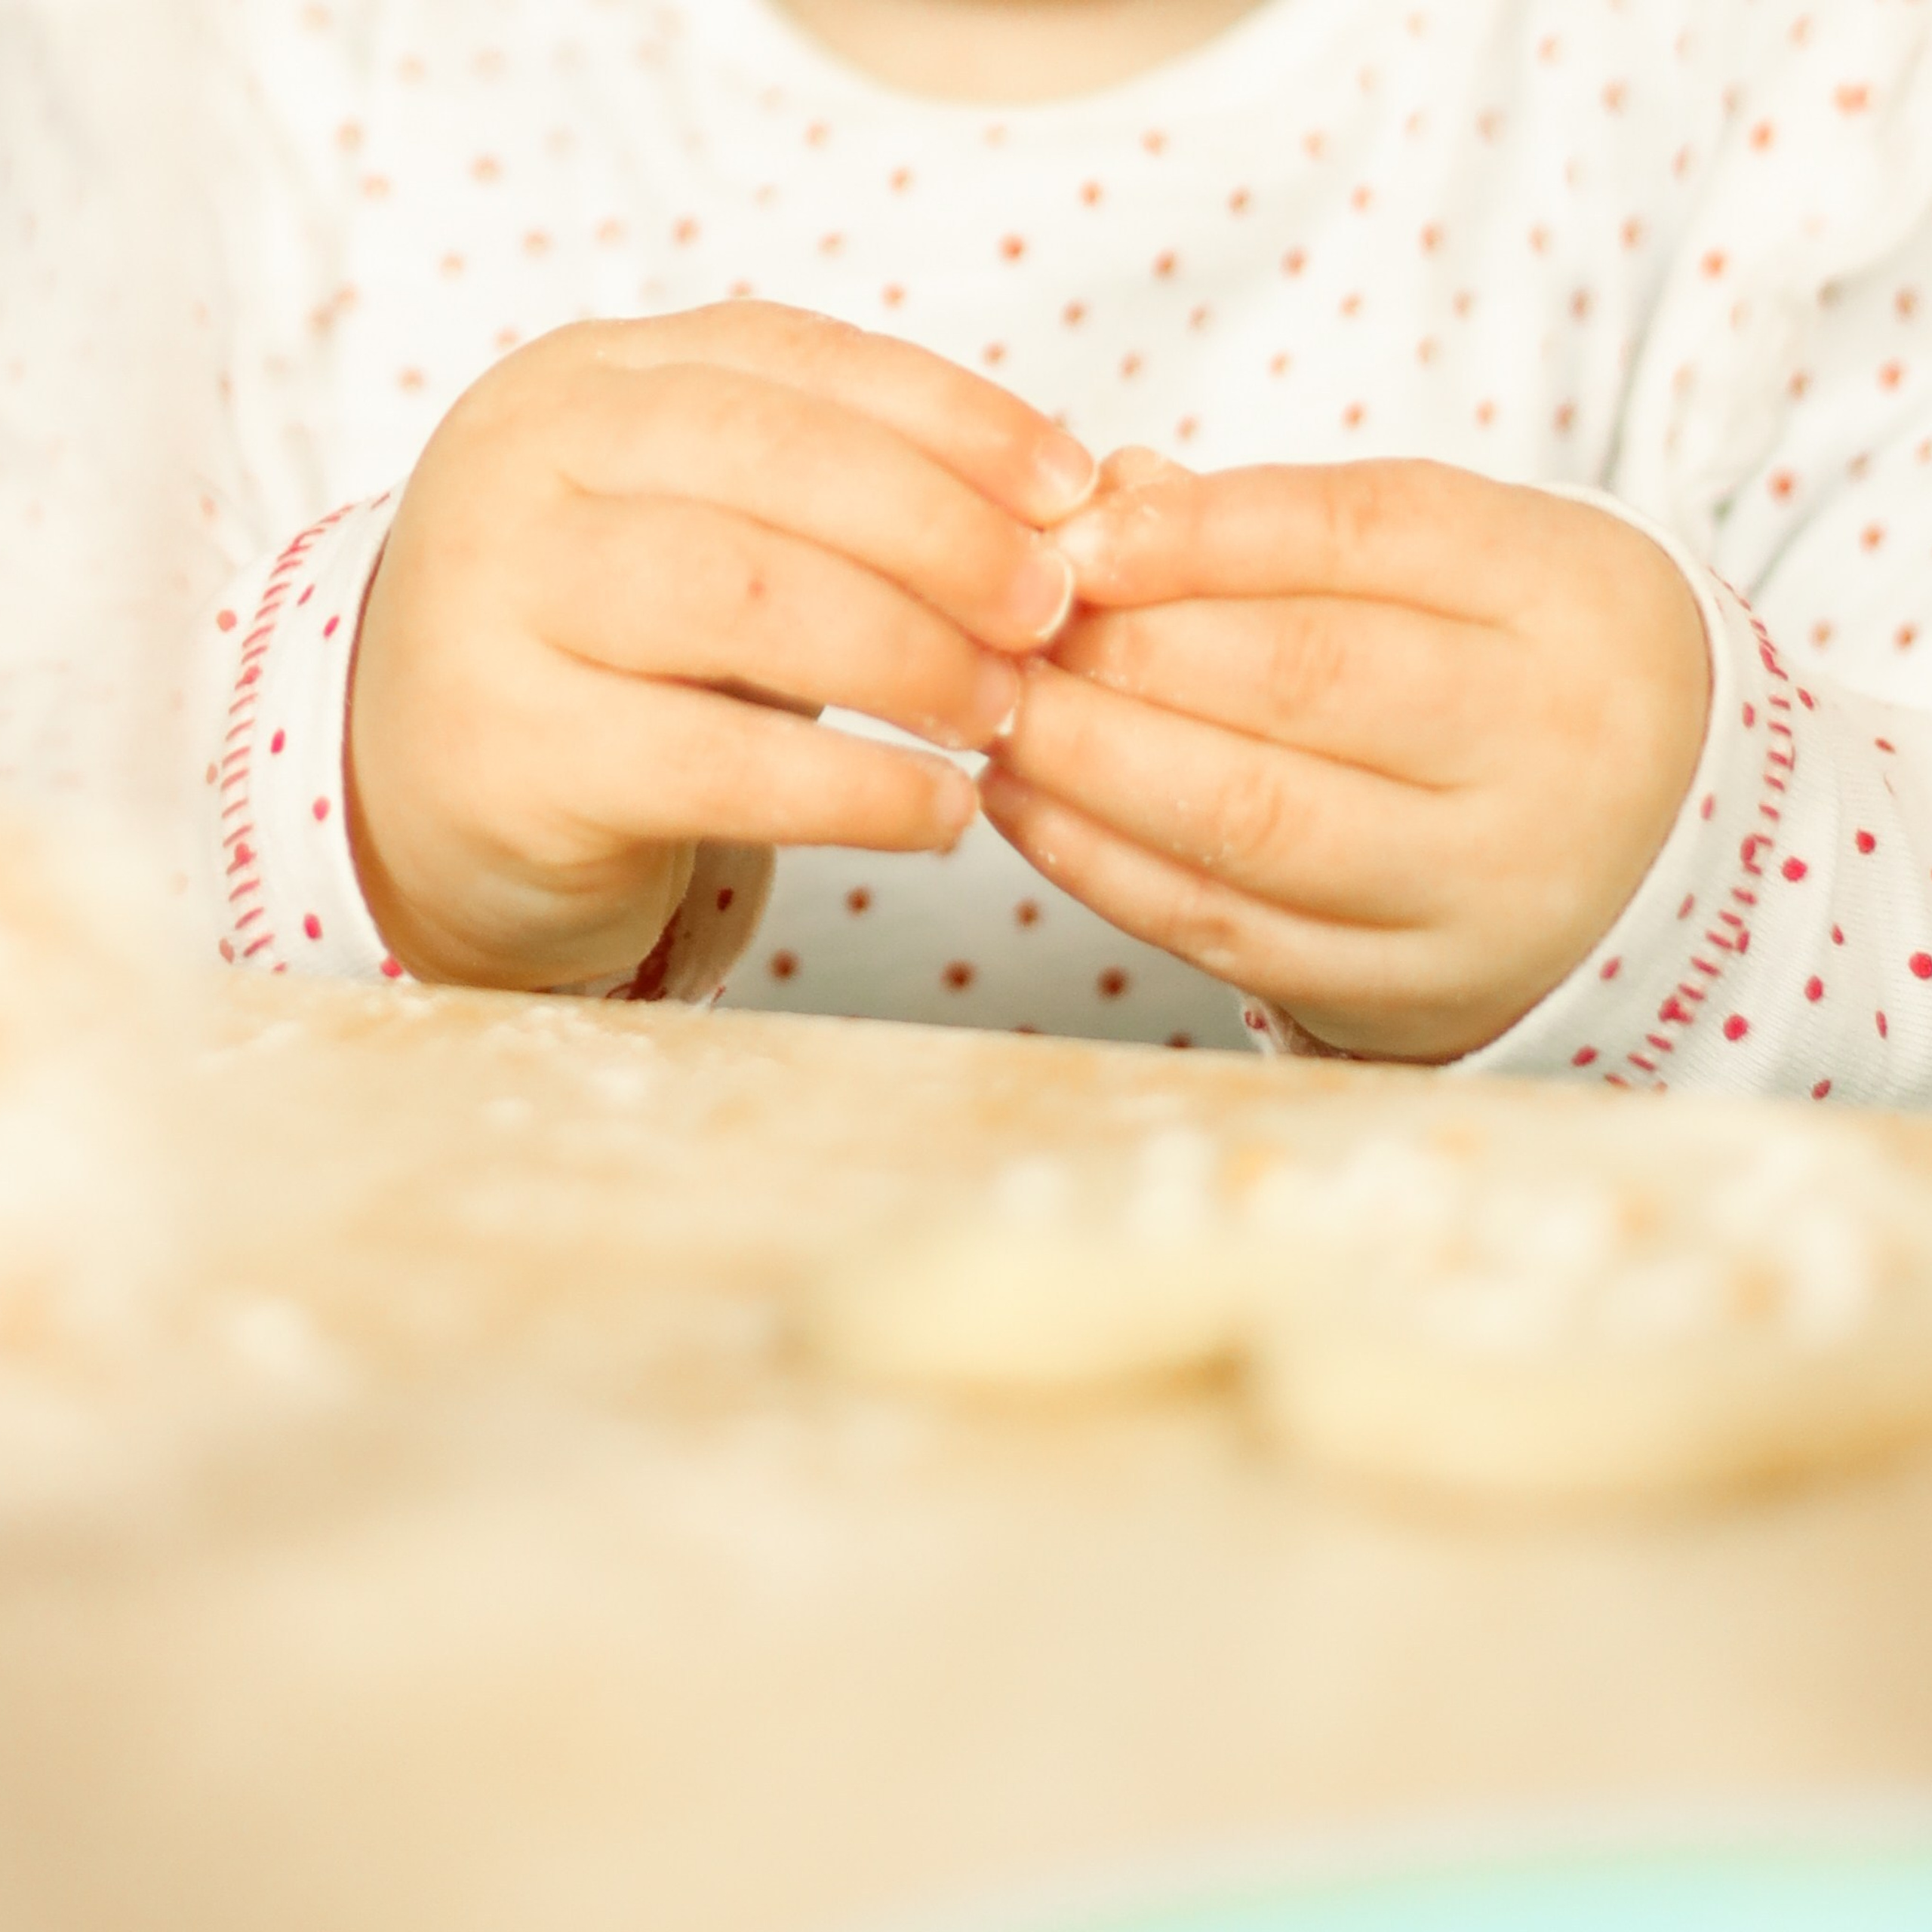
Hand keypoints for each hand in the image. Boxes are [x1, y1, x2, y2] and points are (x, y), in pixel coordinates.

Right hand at [350, 302, 1093, 988]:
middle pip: (776, 468)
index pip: (793, 361)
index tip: (1072, 488)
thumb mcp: (703, 534)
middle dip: (945, 537)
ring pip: (745, 599)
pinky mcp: (511, 755)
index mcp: (584, 383)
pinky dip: (857, 790)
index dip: (954, 417)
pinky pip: (718, 764)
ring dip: (911, 656)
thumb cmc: (612, 658)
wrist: (421, 795)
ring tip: (1003, 712)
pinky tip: (943, 811)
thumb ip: (842, 497)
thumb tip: (1068, 505)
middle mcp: (523, 468)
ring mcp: (497, 606)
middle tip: (1049, 614)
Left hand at [981, 452, 1711, 1061]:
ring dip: (1089, 761)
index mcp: (1564, 598)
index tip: (1072, 534)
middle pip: (1300, 678)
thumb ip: (1293, 529)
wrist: (1647, 852)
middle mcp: (1546, 744)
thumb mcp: (1462, 566)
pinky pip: (1227, 929)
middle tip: (1005, 628)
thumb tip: (1111, 498)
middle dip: (1123, 649)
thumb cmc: (1510, 673)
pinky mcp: (1403, 987)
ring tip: (995, 715)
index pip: (1364, 536)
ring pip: (1251, 817)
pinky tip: (1026, 809)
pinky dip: (1104, 868)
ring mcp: (1479, 885)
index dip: (1198, 533)